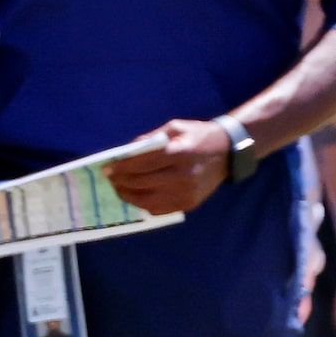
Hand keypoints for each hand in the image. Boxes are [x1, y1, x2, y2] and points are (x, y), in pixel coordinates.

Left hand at [102, 118, 230, 216]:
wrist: (228, 152)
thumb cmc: (199, 136)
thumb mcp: (175, 127)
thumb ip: (150, 139)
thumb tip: (126, 152)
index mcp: (180, 153)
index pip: (142, 164)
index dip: (121, 167)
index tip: (107, 168)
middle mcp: (184, 176)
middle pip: (142, 183)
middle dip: (120, 181)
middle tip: (109, 178)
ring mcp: (187, 193)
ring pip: (148, 200)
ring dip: (128, 196)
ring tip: (118, 189)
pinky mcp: (189, 204)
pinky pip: (159, 209)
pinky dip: (143, 204)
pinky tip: (135, 196)